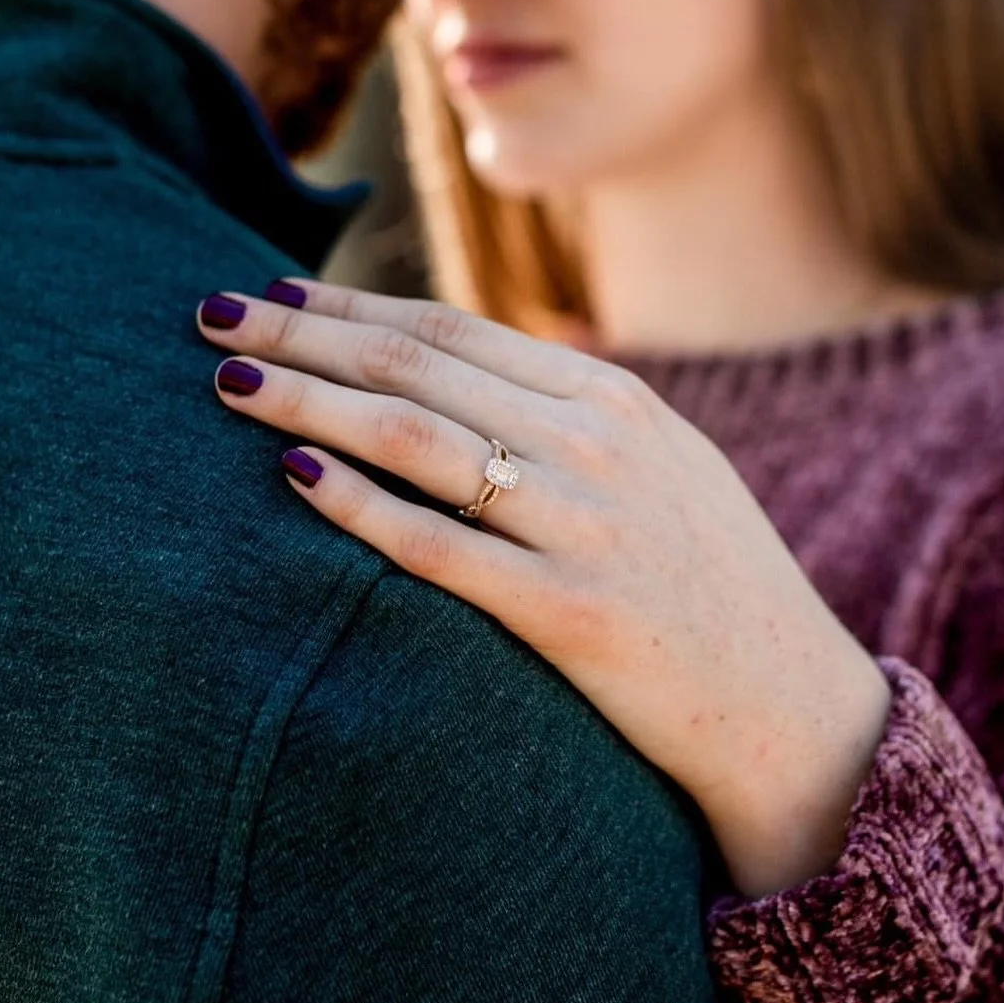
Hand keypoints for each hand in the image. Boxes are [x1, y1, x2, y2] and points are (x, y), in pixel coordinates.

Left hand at [198, 280, 891, 896]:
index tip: (273, 290)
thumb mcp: (661, 467)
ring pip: (412, 437)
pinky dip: (358, 506)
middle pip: (414, 365)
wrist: (793, 712)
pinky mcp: (568, 615)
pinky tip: (291, 477)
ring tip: (226, 379)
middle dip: (302, 333)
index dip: (349, 304)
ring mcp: (582, 526)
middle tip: (210, 310)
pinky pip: (437, 548)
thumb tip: (454, 372)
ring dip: (307, 400)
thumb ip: (569, 414)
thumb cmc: (709, 584)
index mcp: (612, 398)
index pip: (449, 328)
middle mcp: (595, 444)